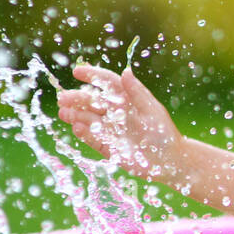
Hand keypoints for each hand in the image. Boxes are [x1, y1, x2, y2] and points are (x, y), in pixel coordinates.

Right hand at [57, 64, 187, 181]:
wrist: (170, 161)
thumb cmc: (164, 133)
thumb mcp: (152, 111)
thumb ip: (137, 93)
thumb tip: (125, 72)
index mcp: (128, 100)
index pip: (108, 83)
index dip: (93, 76)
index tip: (77, 72)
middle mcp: (116, 113)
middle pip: (93, 101)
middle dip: (77, 98)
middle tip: (63, 98)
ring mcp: (110, 129)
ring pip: (88, 119)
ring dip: (76, 115)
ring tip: (64, 113)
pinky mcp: (108, 147)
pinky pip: (92, 138)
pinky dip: (84, 133)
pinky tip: (77, 128)